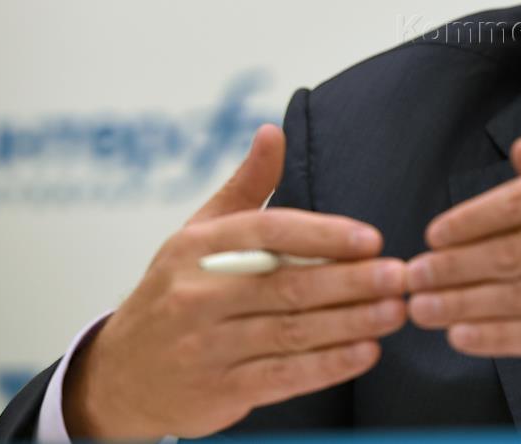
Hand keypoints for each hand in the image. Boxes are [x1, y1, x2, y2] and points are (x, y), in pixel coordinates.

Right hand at [63, 125, 406, 439]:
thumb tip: (273, 130)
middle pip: (289, 286)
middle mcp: (199, 296)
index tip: (372, 239)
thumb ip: (245, 185)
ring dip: (351, 323)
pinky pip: (284, 376)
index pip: (269, 234)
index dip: (324, 235)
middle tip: (400, 275)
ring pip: (293, 332)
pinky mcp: (220, 391)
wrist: (120, 376)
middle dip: (352, 281)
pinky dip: (329, 365)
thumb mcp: (197, 234)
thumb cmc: (174, 291)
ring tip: (396, 311)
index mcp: (198, 250)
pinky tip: (367, 352)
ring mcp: (207, 347)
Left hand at [405, 137, 520, 368]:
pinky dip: (498, 336)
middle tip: (411, 276)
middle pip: (508, 253)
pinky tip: (466, 334)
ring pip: (518, 299)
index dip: (468, 221)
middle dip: (450, 268)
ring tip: (422, 308)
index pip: (520, 200)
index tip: (434, 234)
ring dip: (460, 306)